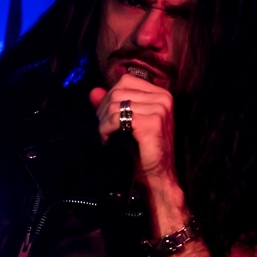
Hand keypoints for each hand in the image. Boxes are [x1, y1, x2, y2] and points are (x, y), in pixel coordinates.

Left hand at [89, 73, 177, 187]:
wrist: (156, 175)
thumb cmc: (143, 150)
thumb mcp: (128, 122)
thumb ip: (112, 104)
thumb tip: (93, 91)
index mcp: (161, 94)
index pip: (126, 81)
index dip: (110, 96)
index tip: (105, 115)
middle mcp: (163, 98)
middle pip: (119, 92)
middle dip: (104, 110)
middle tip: (103, 129)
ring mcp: (159, 109)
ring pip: (116, 105)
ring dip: (104, 121)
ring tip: (106, 136)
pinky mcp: (152, 122)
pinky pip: (118, 118)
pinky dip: (107, 128)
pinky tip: (108, 139)